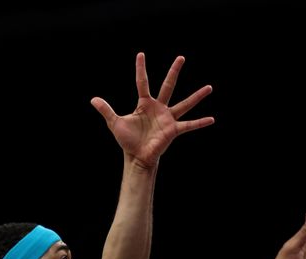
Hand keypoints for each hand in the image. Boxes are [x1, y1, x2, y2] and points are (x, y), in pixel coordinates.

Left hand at [90, 53, 213, 168]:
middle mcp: (159, 108)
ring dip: (197, 96)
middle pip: (168, 85)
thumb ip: (106, 110)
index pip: (143, 82)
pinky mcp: (173, 130)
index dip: (141, 68)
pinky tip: (212, 119)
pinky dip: (200, 123)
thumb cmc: (127, 140)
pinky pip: (189, 125)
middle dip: (174, 71)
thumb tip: (93, 99)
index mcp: (145, 104)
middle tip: (181, 57)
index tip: (141, 54)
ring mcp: (168, 118)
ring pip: (185, 104)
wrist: (137, 157)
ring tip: (209, 87)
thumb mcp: (115, 123)